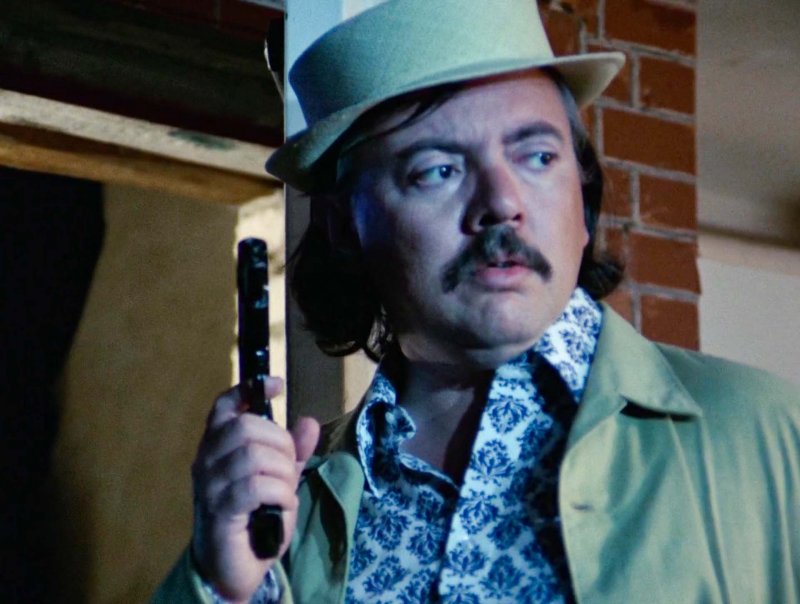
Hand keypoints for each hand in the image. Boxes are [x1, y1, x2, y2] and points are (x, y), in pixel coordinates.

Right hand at [190, 377, 319, 601]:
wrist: (232, 567)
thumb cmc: (253, 518)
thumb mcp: (279, 479)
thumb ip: (292, 452)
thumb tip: (309, 422)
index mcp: (216, 447)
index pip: (223, 407)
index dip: (248, 390)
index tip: (277, 384)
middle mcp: (206, 460)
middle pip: (246, 426)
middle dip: (280, 443)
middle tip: (289, 467)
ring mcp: (209, 485)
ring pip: (253, 455)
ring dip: (282, 472)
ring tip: (285, 491)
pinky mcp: (219, 511)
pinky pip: (256, 486)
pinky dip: (280, 493)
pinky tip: (282, 505)